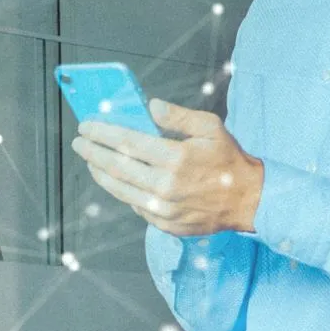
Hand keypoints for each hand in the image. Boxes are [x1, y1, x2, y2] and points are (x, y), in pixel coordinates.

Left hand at [73, 100, 263, 237]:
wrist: (249, 200)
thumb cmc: (229, 161)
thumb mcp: (210, 127)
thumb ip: (178, 116)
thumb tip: (150, 106)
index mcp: (176, 158)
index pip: (127, 142)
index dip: (102, 133)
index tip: (86, 126)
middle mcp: (166, 185)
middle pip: (117, 167)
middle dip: (93, 152)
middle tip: (80, 143)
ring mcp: (165, 208)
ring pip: (121, 190)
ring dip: (101, 174)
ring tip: (92, 161)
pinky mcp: (166, 224)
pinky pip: (136, 206)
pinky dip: (123, 191)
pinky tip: (117, 180)